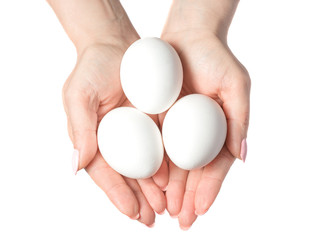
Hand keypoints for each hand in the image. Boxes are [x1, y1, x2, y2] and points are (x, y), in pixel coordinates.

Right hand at [63, 40, 167, 226]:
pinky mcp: (152, 121)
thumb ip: (80, 130)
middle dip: (139, 199)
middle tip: (151, 219)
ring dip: (154, 189)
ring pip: (145, 167)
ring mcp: (135, 132)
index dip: (117, 194)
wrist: (116, 44)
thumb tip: (76, 167)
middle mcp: (115, 140)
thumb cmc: (92, 68)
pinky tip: (173, 181)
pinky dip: (166, 165)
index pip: (105, 173)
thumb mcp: (79, 96)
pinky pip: (160, 147)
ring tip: (165, 208)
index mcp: (95, 139)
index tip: (132, 213)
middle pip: (127, 176)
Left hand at [160, 2, 250, 228]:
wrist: (187, 37)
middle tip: (181, 221)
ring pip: (174, 166)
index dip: (209, 189)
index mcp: (219, 130)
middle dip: (188, 198)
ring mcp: (178, 129)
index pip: (215, 166)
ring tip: (165, 211)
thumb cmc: (215, 57)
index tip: (200, 209)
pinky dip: (155, 168)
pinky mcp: (159, 121)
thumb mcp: (236, 84)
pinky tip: (152, 185)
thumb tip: (243, 156)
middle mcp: (198, 134)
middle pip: (194, 173)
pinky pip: (156, 147)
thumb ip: (240, 119)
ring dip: (171, 190)